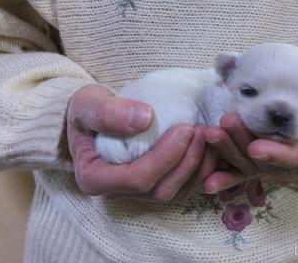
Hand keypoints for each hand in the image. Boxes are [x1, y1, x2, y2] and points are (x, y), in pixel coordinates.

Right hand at [66, 84, 211, 201]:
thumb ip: (108, 112)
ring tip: (210, 137)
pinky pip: (183, 186)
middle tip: (203, 131)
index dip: (165, 158)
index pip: (137, 179)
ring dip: (199, 167)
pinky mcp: (155, 185)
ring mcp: (138, 193)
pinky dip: (200, 169)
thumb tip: (144, 119)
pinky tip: (210, 147)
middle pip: (161, 190)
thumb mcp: (87, 104)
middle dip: (187, 162)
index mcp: (96, 179)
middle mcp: (118, 193)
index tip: (185, 129)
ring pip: (176, 193)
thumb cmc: (87, 110)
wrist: (92, 116)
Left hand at [203, 93, 297, 192]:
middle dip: (246, 145)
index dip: (279, 155)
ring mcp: (280, 175)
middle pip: (272, 165)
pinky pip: (244, 176)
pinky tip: (209, 182)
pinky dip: (227, 178)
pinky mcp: (263, 171)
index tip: (256, 148)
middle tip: (225, 124)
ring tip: (212, 134)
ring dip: (230, 153)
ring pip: (254, 168)